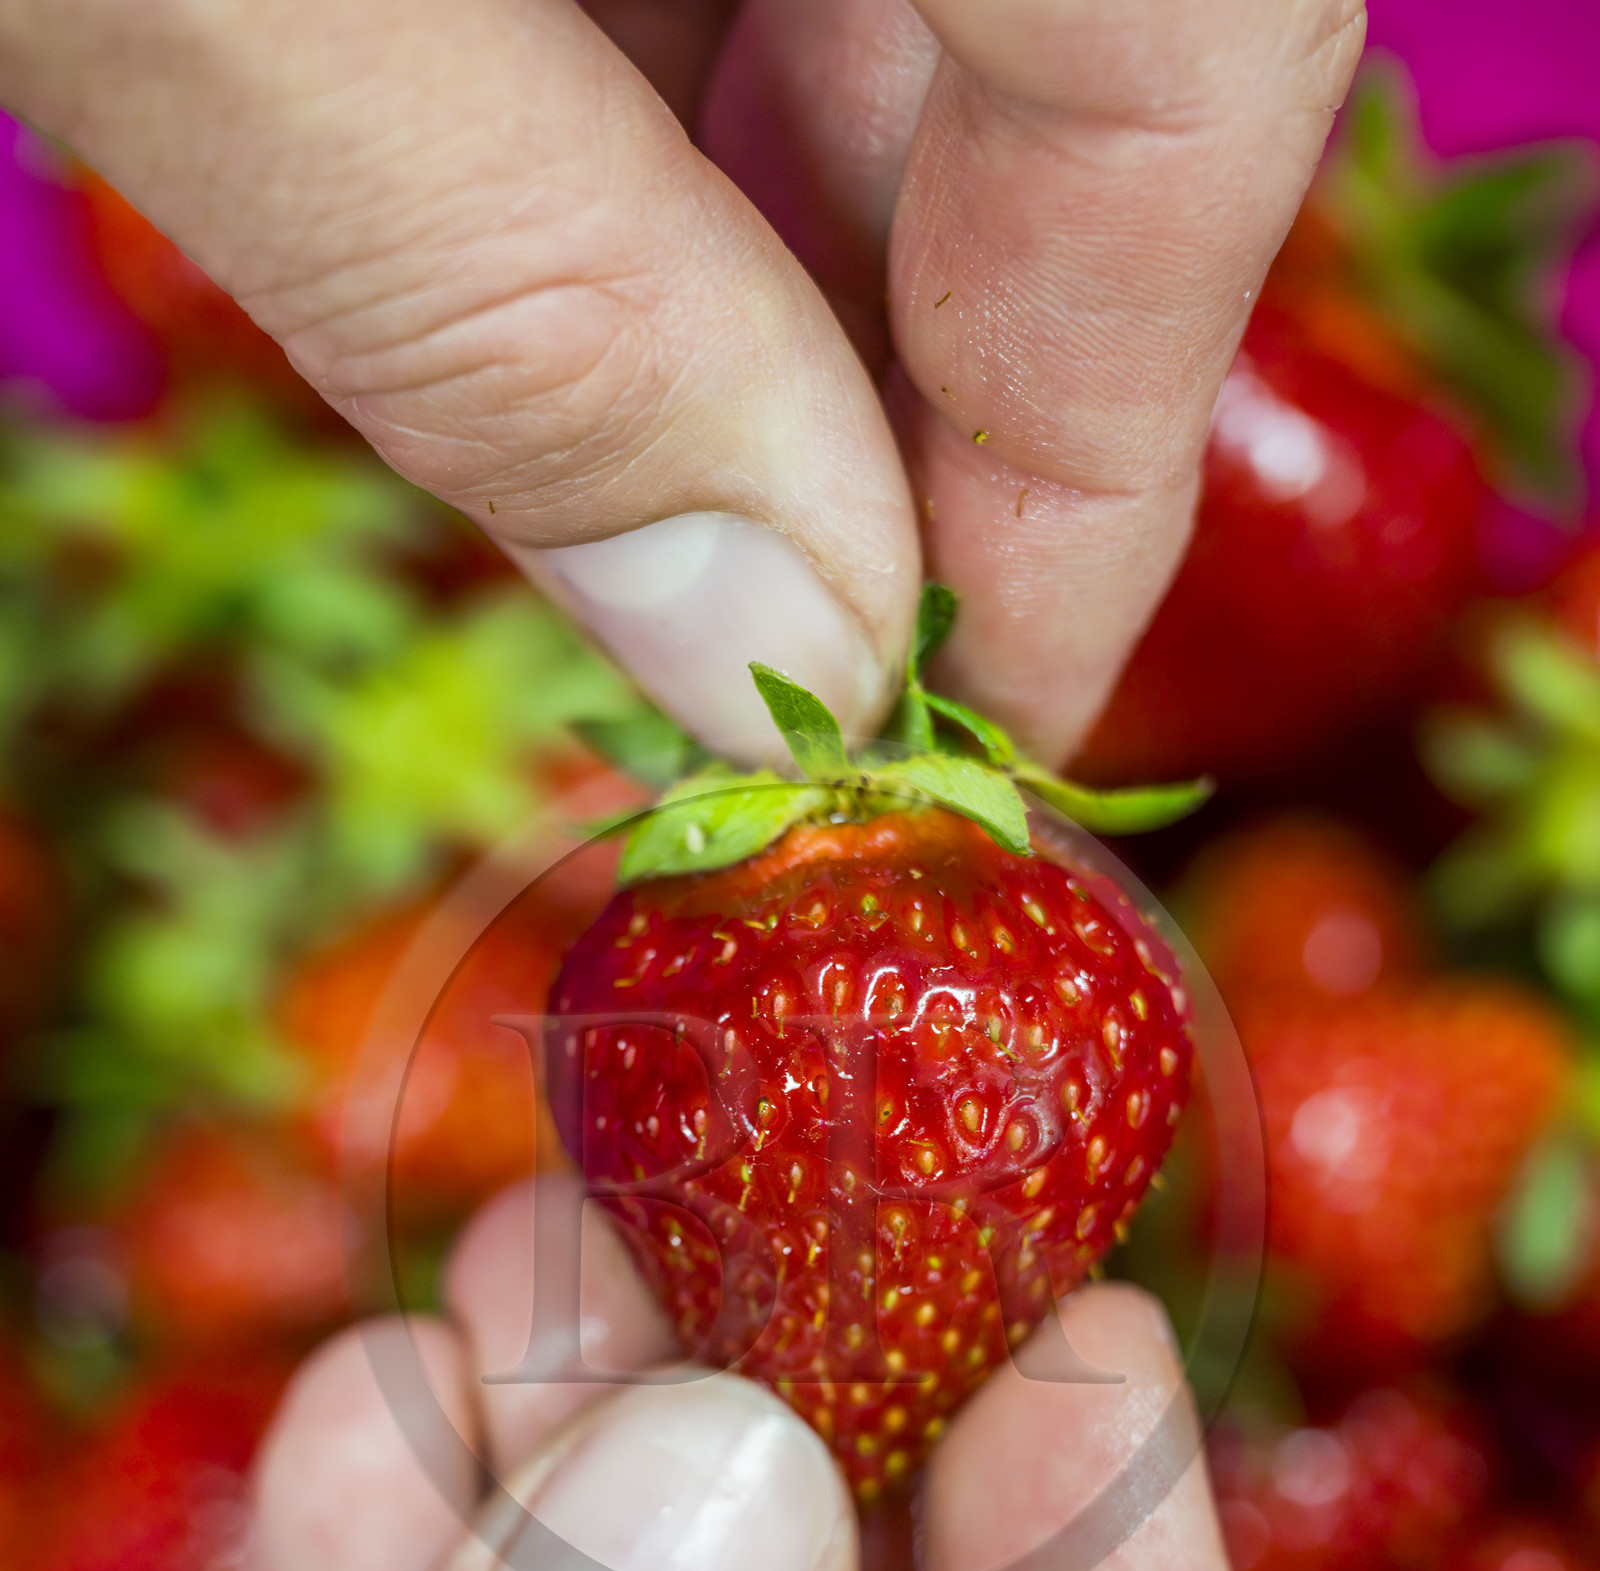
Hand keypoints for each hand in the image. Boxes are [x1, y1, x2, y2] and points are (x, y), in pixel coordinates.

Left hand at [0, 0, 1361, 761]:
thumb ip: (509, 286)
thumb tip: (776, 641)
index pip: (1198, 60)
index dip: (1111, 442)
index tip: (989, 724)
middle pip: (1089, 11)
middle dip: (942, 364)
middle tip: (802, 644)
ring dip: (793, 229)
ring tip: (665, 464)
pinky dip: (657, 60)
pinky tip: (547, 199)